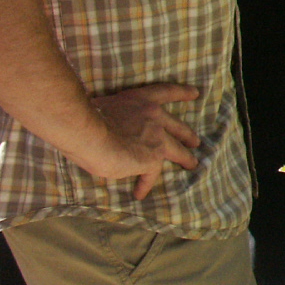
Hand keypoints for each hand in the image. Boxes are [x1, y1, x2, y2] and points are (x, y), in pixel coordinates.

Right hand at [82, 83, 202, 199]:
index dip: (182, 92)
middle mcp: (154, 116)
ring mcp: (157, 137)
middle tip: (196, 141)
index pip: (167, 92)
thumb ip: (114, 116)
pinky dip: (145, 183)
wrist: (90, 133)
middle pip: (177, 126)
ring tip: (191, 164)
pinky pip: (152, 173)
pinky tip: (140, 192)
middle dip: (187, 134)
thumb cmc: (88, 118)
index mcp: (141, 100)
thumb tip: (106, 127)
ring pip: (176, 149)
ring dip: (185, 157)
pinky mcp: (152, 158)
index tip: (195, 93)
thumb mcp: (105, 107)